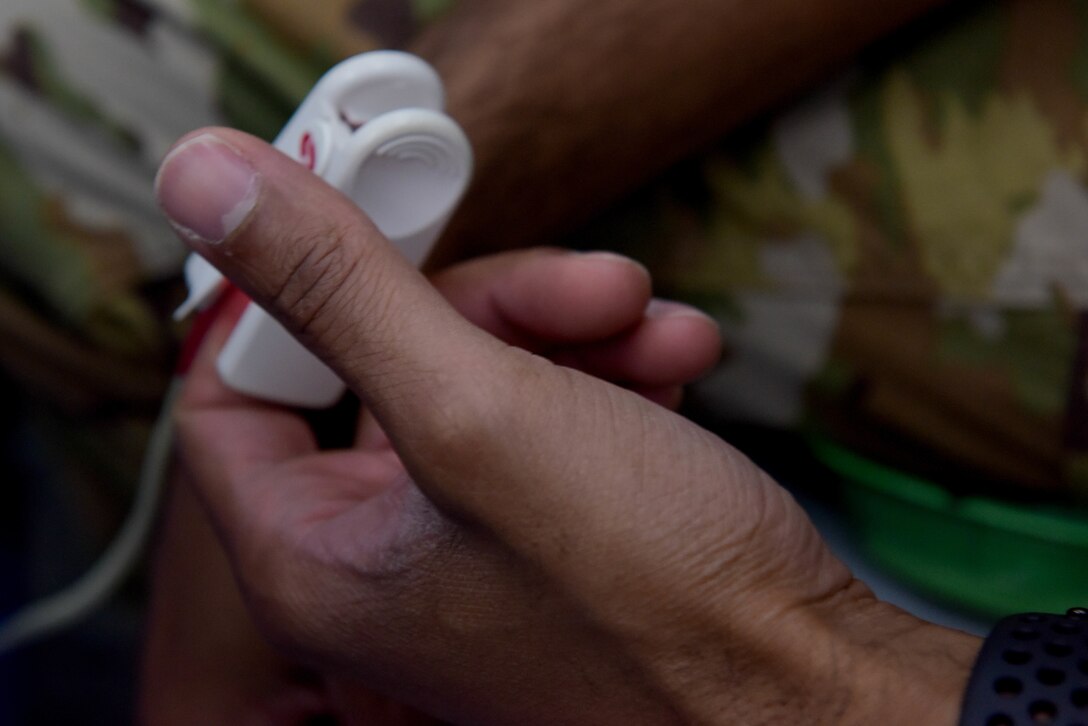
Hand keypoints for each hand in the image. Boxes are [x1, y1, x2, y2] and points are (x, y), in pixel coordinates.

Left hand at [156, 128, 979, 724]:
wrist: (804, 687)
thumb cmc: (651, 596)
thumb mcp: (478, 415)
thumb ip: (339, 293)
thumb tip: (207, 186)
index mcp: (317, 557)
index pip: (234, 396)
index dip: (291, 300)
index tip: (373, 232)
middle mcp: (383, 557)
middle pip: (378, 364)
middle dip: (488, 303)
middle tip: (580, 284)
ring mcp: (470, 541)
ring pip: (475, 373)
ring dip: (568, 328)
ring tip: (648, 325)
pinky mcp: (551, 523)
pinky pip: (545, 410)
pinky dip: (606, 371)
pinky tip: (673, 361)